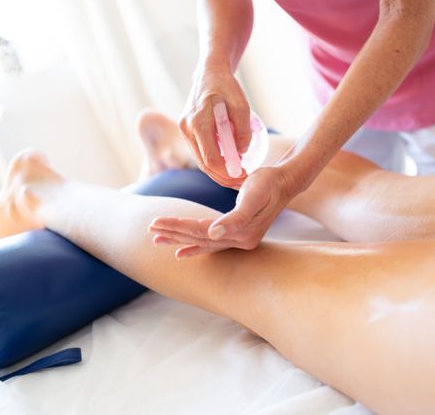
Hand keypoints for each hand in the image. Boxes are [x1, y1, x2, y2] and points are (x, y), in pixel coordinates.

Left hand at [148, 166, 297, 257]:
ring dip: (180, 240)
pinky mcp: (239, 236)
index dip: (178, 227)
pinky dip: (196, 247)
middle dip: (174, 233)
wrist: (285, 183)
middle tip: (150, 229)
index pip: (201, 232)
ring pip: (203, 242)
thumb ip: (236, 217)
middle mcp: (240, 241)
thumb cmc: (268, 184)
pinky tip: (182, 251)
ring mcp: (240, 240)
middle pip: (199, 239)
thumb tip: (214, 233)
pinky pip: (212, 244)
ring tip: (158, 240)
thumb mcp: (253, 195)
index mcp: (241, 232)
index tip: (155, 222)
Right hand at [179, 60, 250, 187]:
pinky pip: (201, 152)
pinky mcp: (187, 131)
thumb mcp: (242, 106)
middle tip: (242, 181)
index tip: (243, 176)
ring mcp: (184, 130)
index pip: (210, 158)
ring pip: (201, 160)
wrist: (210, 72)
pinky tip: (229, 165)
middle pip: (204, 164)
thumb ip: (242, 131)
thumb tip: (241, 154)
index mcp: (198, 122)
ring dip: (219, 172)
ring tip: (237, 176)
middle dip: (223, 177)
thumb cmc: (227, 87)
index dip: (227, 172)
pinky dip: (214, 162)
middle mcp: (187, 128)